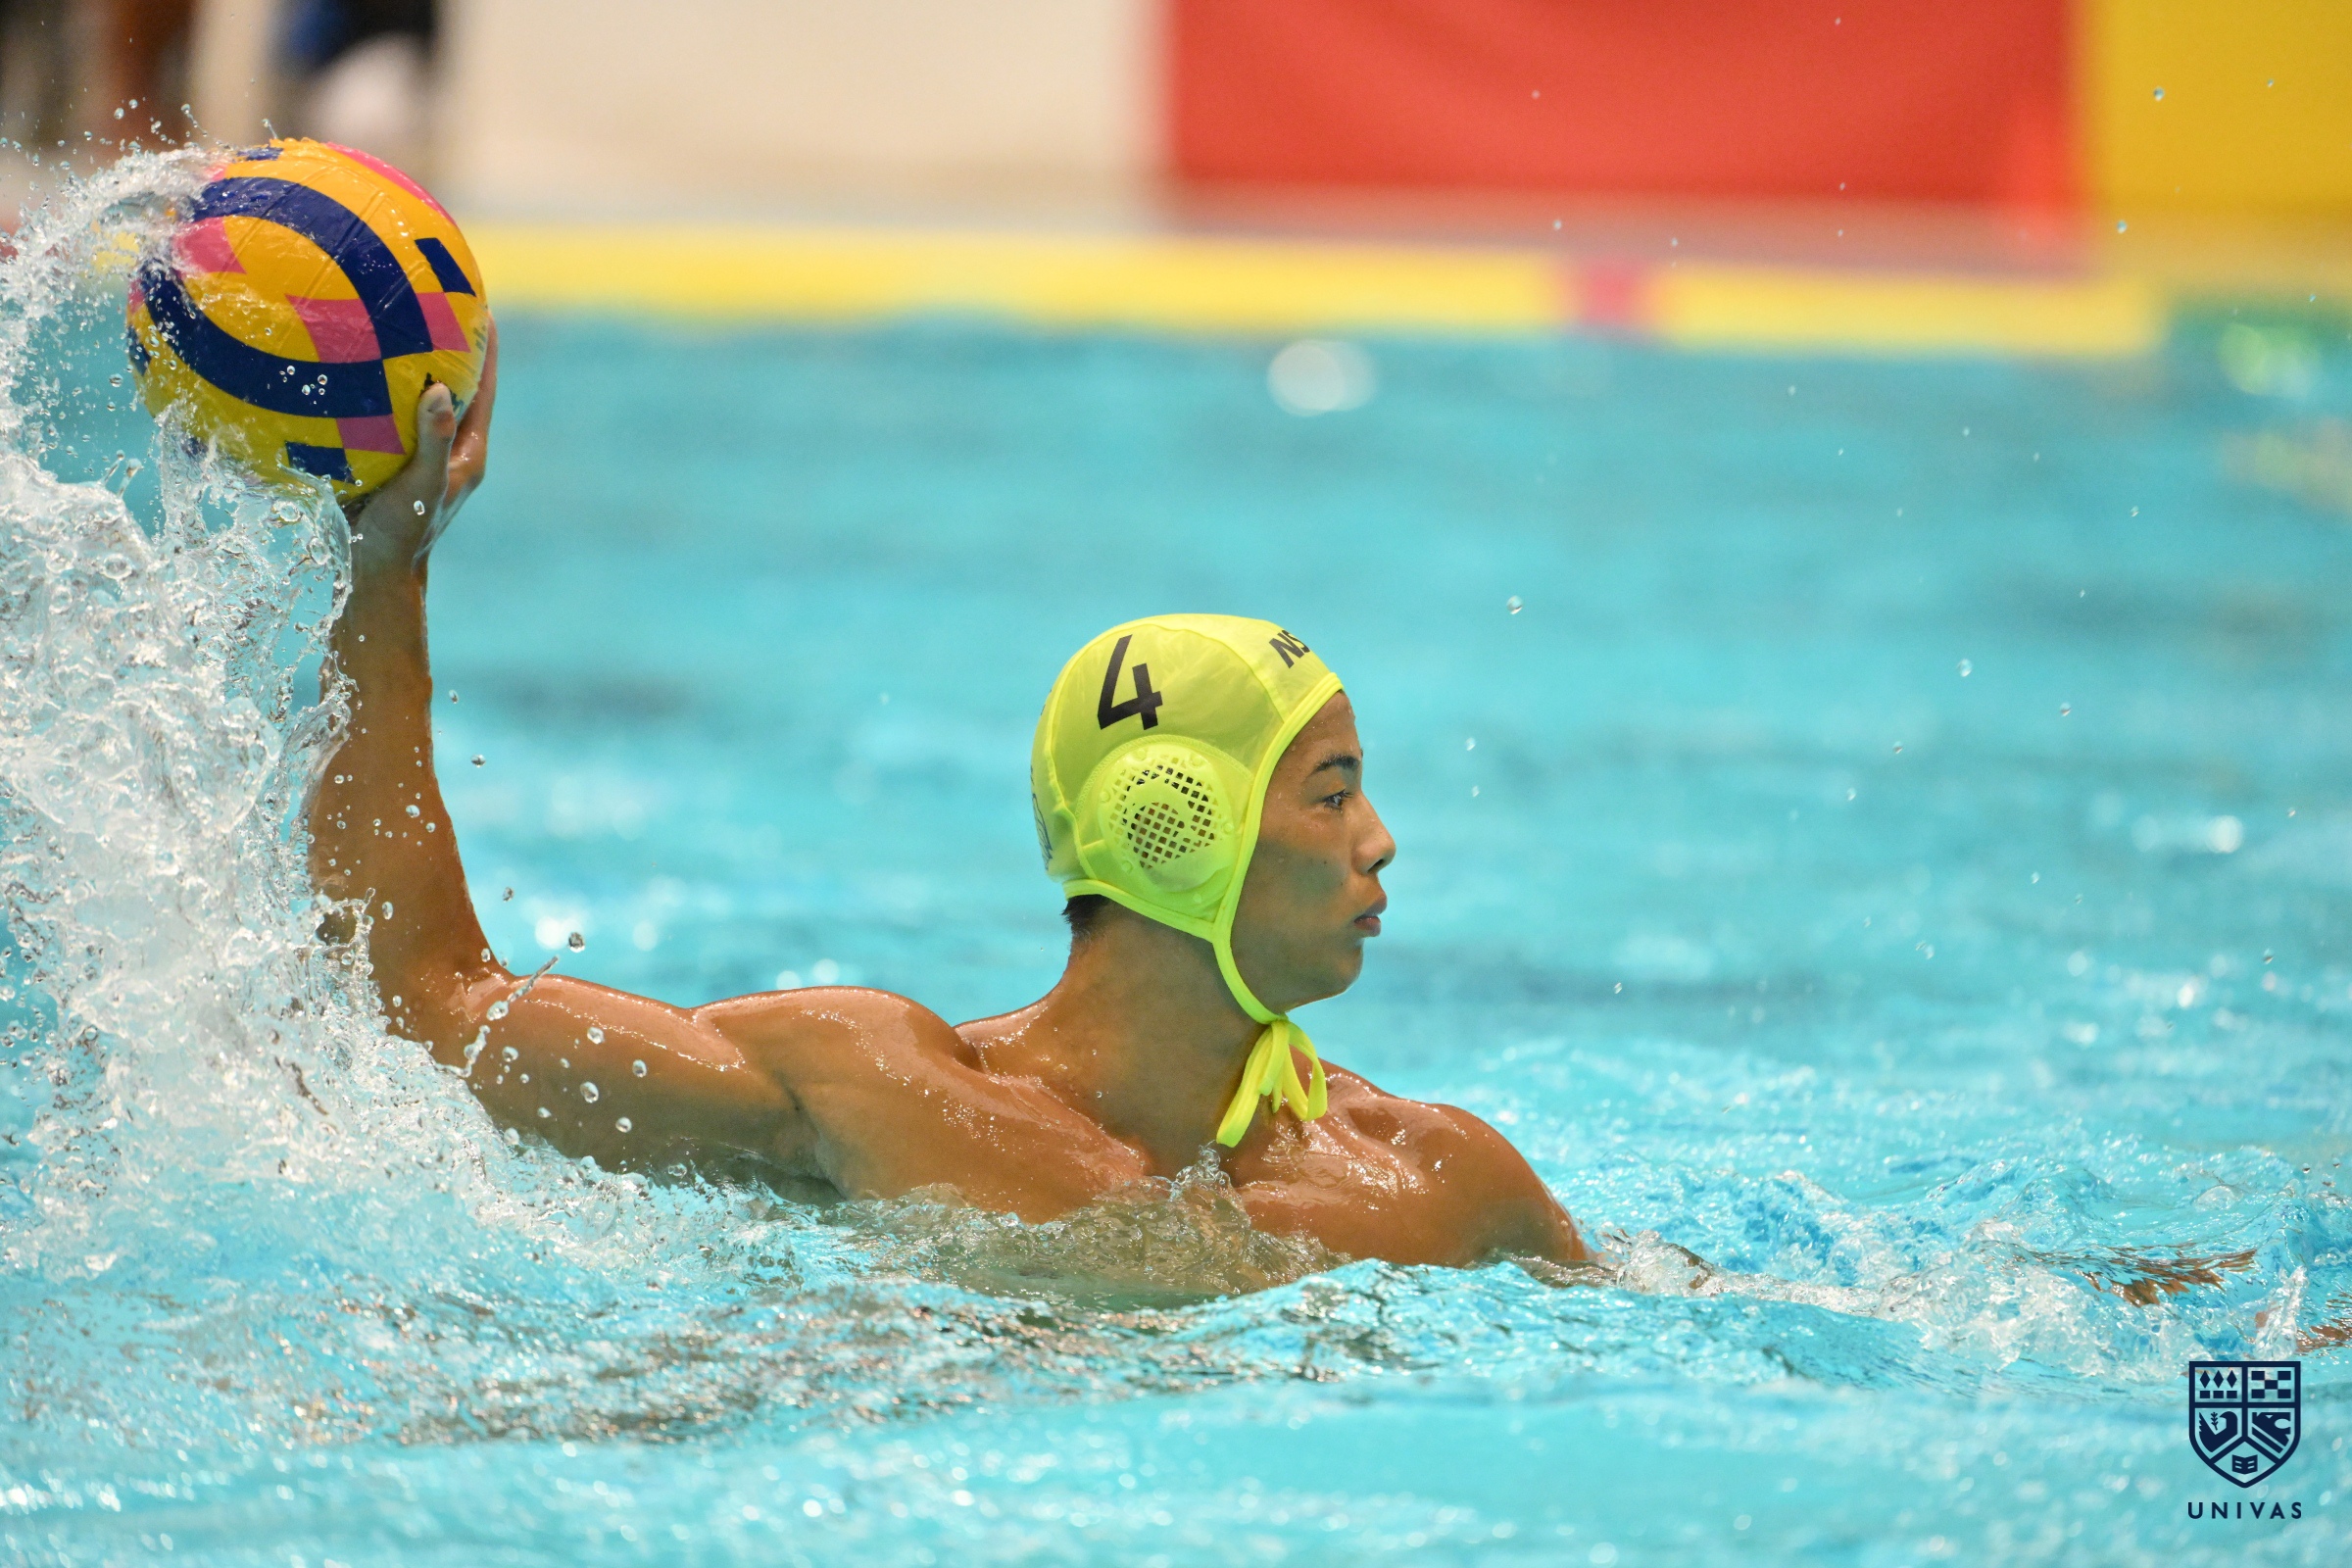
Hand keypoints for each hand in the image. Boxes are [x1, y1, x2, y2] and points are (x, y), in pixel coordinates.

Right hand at [348, 316, 498, 576]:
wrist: (370, 573)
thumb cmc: (403, 534)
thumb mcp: (420, 486)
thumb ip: (430, 440)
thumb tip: (439, 389)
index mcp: (467, 451)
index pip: (484, 386)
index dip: (485, 346)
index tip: (479, 303)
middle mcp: (445, 447)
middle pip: (453, 383)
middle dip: (445, 342)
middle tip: (429, 295)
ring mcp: (415, 453)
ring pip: (414, 396)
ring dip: (404, 361)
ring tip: (385, 315)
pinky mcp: (385, 459)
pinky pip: (380, 412)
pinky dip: (368, 387)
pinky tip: (341, 362)